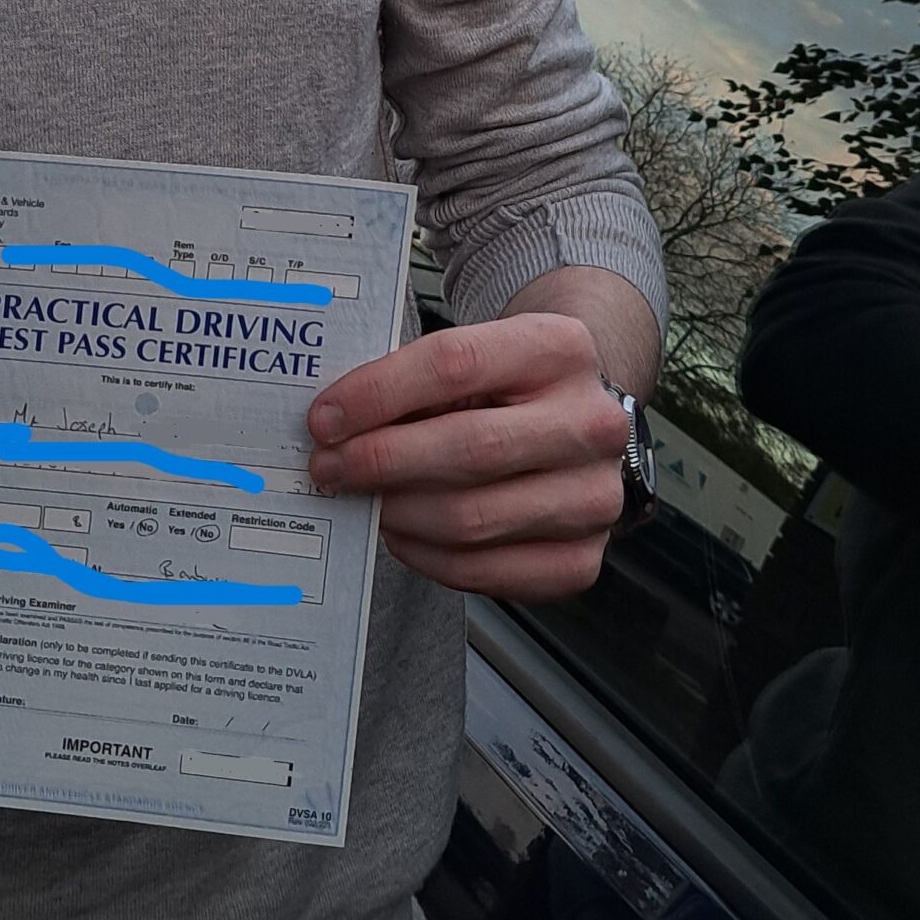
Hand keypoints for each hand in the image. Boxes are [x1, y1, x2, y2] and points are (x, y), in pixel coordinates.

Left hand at [306, 312, 626, 600]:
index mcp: (560, 348)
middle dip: (382, 460)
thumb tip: (336, 424)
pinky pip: (486, 571)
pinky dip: (428, 556)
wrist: (578, 422)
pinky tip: (402, 532)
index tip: (325, 418)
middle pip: (469, 447)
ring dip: (398, 512)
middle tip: (329, 467)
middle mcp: (592, 423)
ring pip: (472, 517)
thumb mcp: (478, 355)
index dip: (379, 394)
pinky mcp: (582, 560)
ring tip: (363, 499)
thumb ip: (417, 380)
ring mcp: (594, 497)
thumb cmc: (510, 387)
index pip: (456, 363)